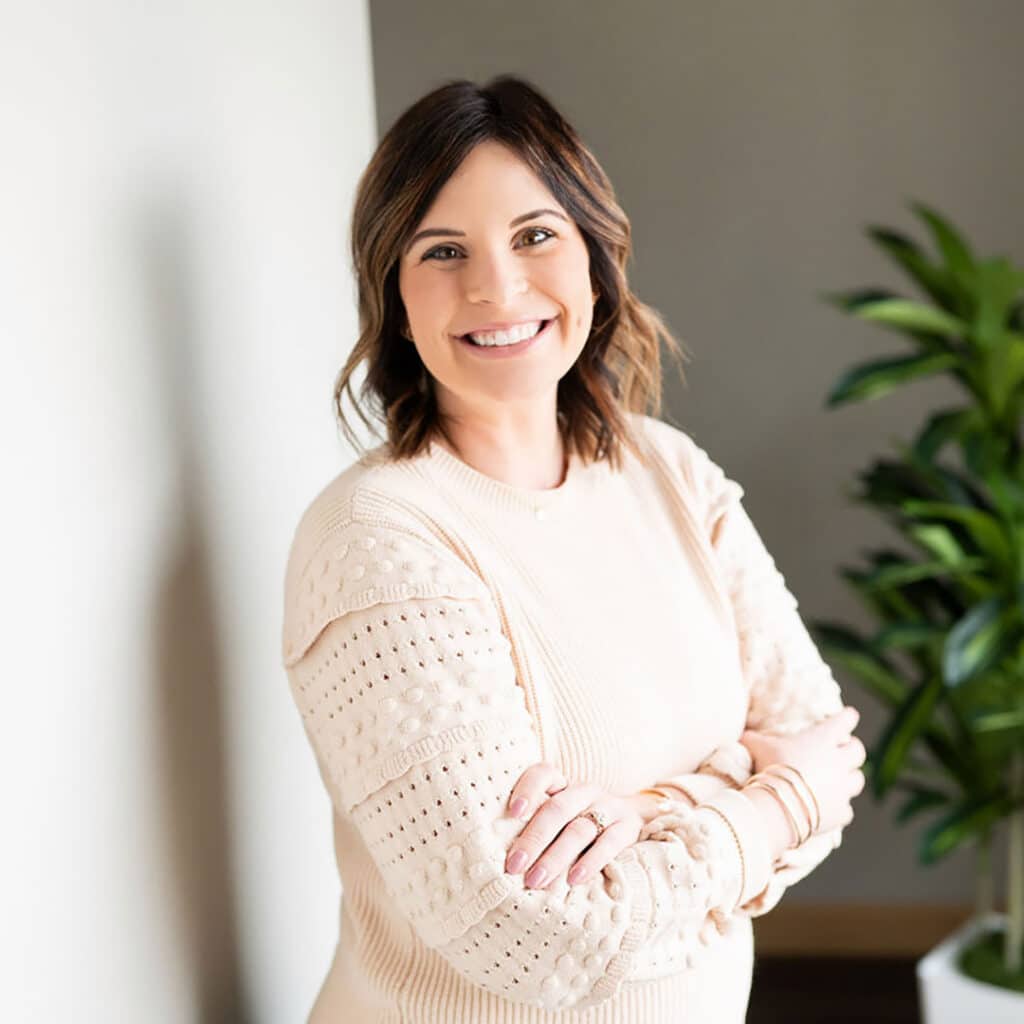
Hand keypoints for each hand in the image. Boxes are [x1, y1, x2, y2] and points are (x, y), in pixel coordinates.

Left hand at [503, 761, 644, 888]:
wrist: (630, 821)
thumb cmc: (579, 824)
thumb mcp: (560, 819)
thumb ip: (536, 828)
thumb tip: (506, 860)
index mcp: (563, 784)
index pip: (543, 774)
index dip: (527, 789)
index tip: (513, 812)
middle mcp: (584, 791)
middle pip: (557, 809)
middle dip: (533, 839)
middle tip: (514, 866)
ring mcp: (608, 807)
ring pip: (579, 829)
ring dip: (555, 857)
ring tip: (537, 880)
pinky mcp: (628, 827)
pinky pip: (609, 843)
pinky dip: (590, 862)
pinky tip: (574, 879)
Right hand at [739, 705, 866, 835]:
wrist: (779, 805)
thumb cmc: (771, 768)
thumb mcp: (758, 747)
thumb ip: (754, 739)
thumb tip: (743, 735)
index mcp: (823, 739)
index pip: (846, 721)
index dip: (848, 717)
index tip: (849, 716)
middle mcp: (838, 761)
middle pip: (858, 751)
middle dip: (852, 750)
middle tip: (845, 750)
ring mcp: (843, 788)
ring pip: (857, 780)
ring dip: (849, 778)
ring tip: (838, 780)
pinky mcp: (842, 812)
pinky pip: (846, 808)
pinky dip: (838, 807)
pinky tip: (828, 809)